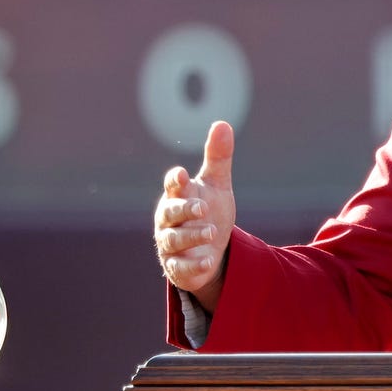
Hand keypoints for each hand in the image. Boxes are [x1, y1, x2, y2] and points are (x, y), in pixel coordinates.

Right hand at [154, 120, 237, 310]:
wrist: (211, 249)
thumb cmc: (208, 212)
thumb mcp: (217, 185)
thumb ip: (218, 157)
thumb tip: (222, 123)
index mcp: (178, 196)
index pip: (173, 186)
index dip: (175, 181)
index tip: (182, 176)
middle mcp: (169, 219)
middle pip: (170, 212)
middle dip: (184, 210)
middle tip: (203, 208)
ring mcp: (170, 243)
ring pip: (174, 240)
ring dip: (192, 236)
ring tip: (212, 233)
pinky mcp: (176, 267)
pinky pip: (180, 267)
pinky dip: (193, 264)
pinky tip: (208, 261)